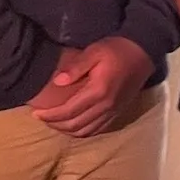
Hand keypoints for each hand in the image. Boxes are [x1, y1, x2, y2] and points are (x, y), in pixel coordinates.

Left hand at [29, 38, 153, 137]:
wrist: (144, 52)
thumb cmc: (117, 49)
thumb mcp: (94, 51)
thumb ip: (75, 67)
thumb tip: (57, 82)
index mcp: (98, 91)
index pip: (68, 111)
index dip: (50, 115)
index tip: (36, 113)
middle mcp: (106, 106)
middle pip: (75, 125)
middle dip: (55, 124)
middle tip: (42, 118)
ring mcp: (113, 111)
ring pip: (86, 131)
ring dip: (67, 130)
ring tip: (55, 122)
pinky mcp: (118, 112)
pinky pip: (98, 129)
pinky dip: (82, 131)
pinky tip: (74, 124)